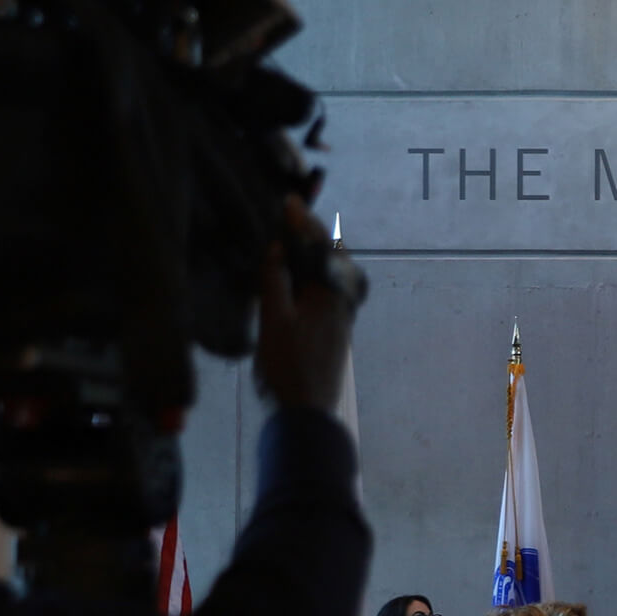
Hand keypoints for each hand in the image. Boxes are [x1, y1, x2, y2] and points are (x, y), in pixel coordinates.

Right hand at [252, 197, 362, 413]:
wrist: (307, 413)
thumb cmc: (289, 367)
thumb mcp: (274, 320)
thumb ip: (275, 282)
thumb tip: (277, 249)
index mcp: (330, 294)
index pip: (319, 248)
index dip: (302, 222)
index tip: (288, 201)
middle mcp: (342, 303)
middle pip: (333, 258)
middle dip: (315, 234)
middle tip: (296, 214)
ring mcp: (340, 318)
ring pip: (331, 275)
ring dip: (315, 254)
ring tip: (296, 239)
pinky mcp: (333, 332)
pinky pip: (327, 291)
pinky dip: (314, 275)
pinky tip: (300, 278)